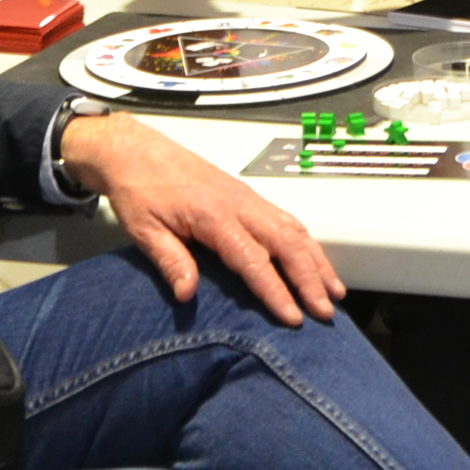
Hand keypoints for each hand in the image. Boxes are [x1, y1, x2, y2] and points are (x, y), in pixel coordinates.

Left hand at [59, 111, 340, 324]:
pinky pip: (286, 220)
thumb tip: (188, 295)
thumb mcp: (144, 229)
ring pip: (293, 229)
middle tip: (325, 312)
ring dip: (317, 262)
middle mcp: (239, 204)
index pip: (253, 259)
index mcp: (213, 215)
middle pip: (287, 243)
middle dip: (310, 279)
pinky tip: (315, 262)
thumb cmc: (139, 189)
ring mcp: (247, 198)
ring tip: (334, 293)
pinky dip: (307, 243)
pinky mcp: (248, 196)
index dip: (276, 291)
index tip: (293, 318)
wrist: (135, 151)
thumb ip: (170, 261)